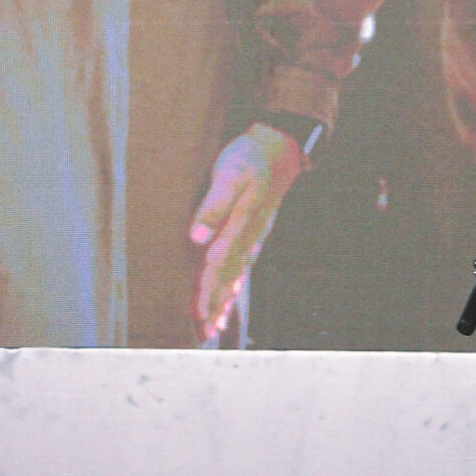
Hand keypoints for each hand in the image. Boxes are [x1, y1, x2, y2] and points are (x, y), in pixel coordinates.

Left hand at [189, 123, 309, 342]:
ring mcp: (254, 231)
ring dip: (226, 297)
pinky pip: (244, 259)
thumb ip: (213, 205)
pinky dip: (237, 278)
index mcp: (240, 226)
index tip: (200, 316)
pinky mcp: (254, 226)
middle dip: (217, 305)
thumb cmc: (250, 156)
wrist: (278, 143)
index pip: (219, 267)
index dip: (208, 292)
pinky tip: (234, 289)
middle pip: (229, 276)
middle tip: (207, 332)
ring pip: (237, 271)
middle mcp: (248, 234)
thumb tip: (196, 238)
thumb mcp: (230, 174)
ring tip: (218, 322)